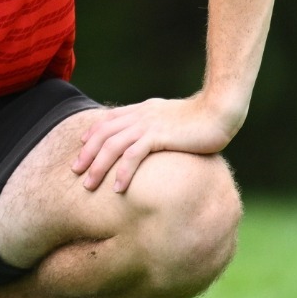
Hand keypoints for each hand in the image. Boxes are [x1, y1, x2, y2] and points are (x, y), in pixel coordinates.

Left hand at [72, 96, 240, 192]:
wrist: (221, 109)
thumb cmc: (203, 118)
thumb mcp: (174, 119)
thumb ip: (160, 127)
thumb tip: (154, 140)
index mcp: (144, 110)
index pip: (109, 120)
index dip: (93, 133)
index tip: (82, 147)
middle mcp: (141, 115)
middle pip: (104, 133)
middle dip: (87, 153)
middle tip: (75, 172)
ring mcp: (149, 124)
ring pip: (113, 145)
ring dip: (98, 166)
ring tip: (89, 186)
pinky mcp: (160, 135)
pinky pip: (134, 154)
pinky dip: (123, 171)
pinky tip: (117, 187)